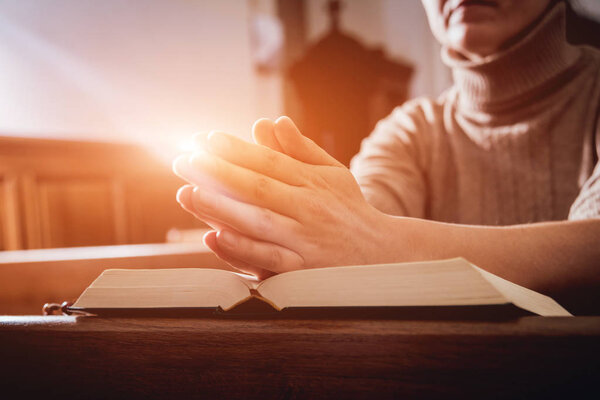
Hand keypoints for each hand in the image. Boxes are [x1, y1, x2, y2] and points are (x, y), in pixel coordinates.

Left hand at [173, 117, 390, 277]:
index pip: (268, 161)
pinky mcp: (303, 270)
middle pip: (257, 186)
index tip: (204, 139)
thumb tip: (272, 120)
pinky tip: (214, 236)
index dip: (234, 149)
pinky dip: (242, 248)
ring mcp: (305, 240)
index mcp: (313, 182)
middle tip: (182, 161)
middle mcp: (308, 207)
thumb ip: (301, 149)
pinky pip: (269, 259)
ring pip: (258, 220)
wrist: (382, 253)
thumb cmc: (349, 210)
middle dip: (216, 172)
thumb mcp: (332, 173)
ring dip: (220, 207)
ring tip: (186, 193)